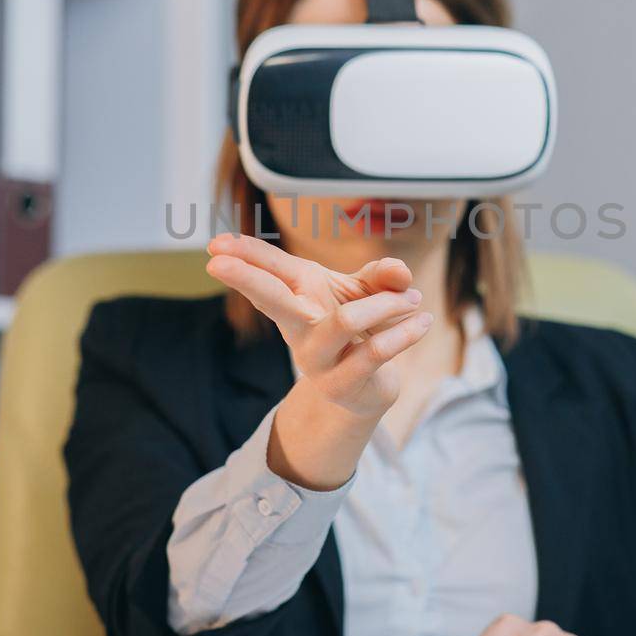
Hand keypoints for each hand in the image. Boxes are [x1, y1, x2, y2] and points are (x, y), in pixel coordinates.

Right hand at [205, 234, 433, 487]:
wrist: (368, 389)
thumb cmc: (359, 329)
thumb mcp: (367, 293)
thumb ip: (383, 276)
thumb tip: (398, 272)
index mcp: (298, 298)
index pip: (267, 273)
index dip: (242, 258)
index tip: (214, 247)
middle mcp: (300, 328)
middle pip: (270, 298)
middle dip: (245, 280)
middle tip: (217, 264)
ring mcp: (317, 359)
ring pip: (342, 322)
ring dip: (385, 305)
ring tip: (414, 298)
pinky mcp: (344, 383)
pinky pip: (375, 351)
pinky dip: (404, 332)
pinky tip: (422, 322)